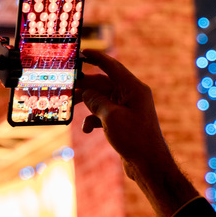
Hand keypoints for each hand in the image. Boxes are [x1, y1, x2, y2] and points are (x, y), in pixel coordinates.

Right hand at [77, 49, 199, 216]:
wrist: (149, 165)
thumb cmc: (134, 139)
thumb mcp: (110, 117)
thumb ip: (96, 100)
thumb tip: (85, 92)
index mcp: (133, 88)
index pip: (112, 66)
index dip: (96, 57)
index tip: (81, 51)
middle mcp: (132, 95)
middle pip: (103, 83)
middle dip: (85, 85)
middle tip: (66, 85)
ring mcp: (128, 108)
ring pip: (102, 99)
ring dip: (87, 103)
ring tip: (70, 105)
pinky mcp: (123, 121)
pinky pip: (104, 113)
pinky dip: (93, 119)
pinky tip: (86, 129)